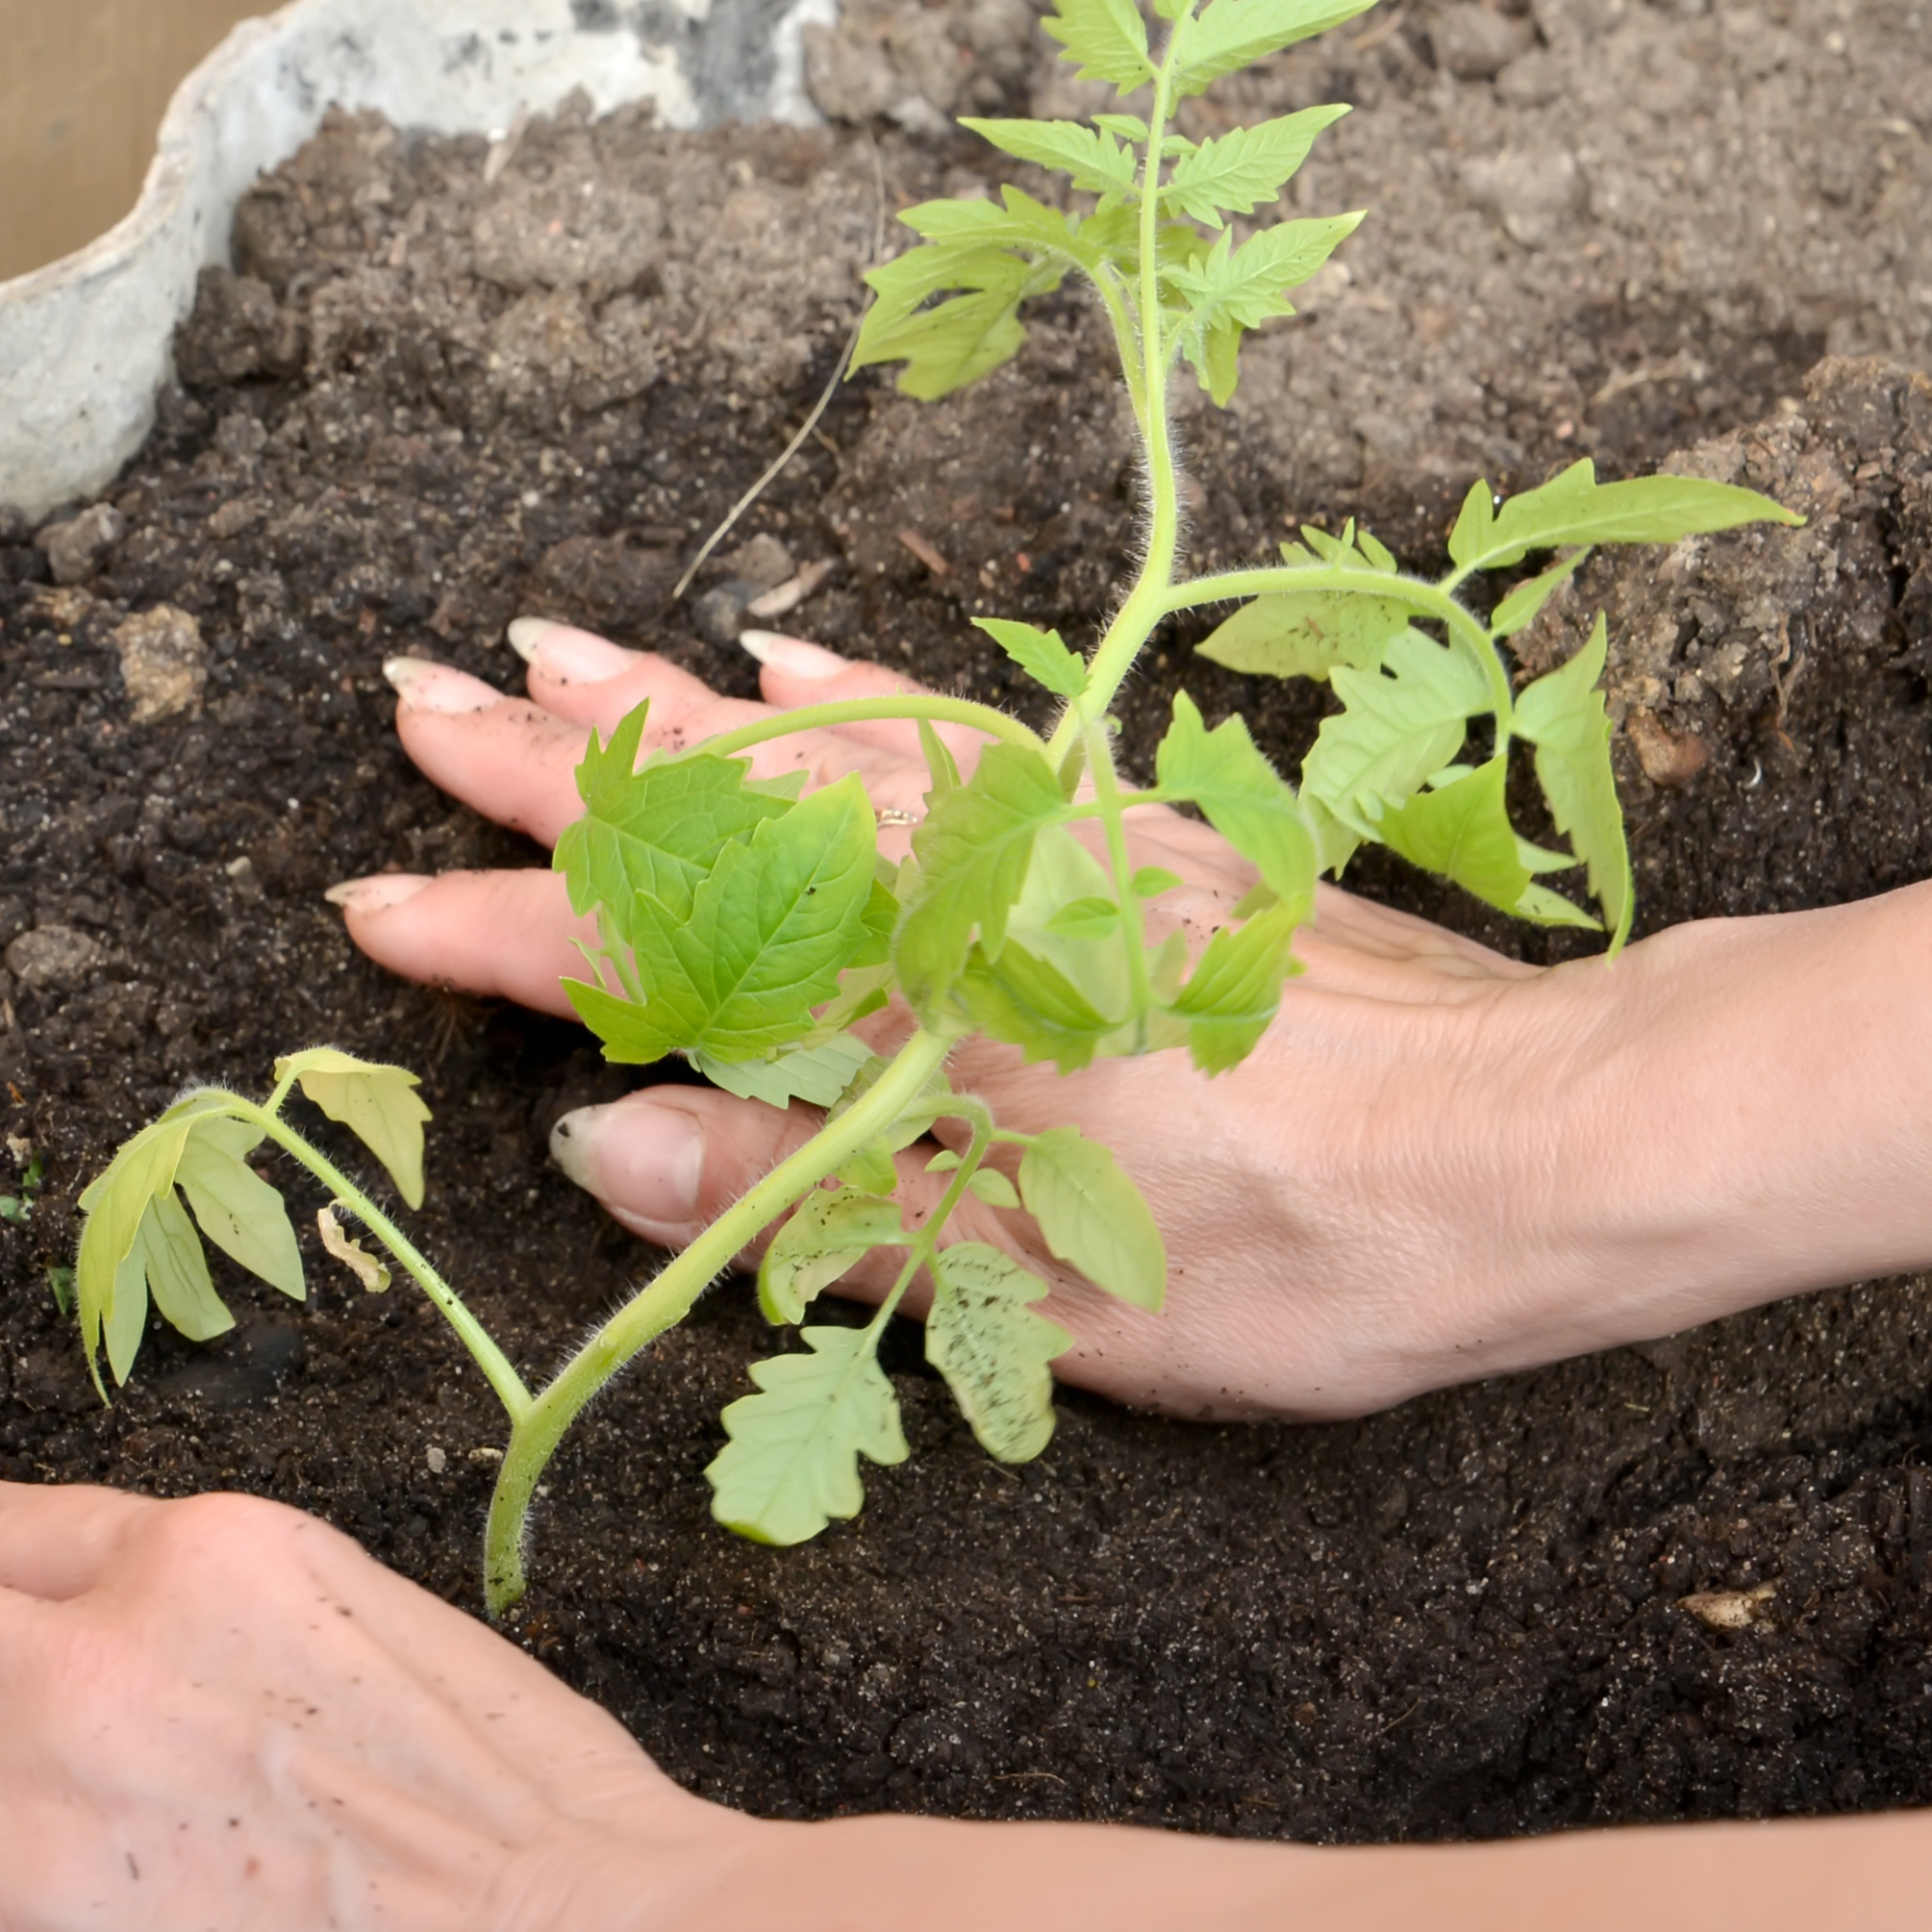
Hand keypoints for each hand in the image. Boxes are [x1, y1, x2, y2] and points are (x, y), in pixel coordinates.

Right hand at [333, 620, 1600, 1417]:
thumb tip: (606, 1136)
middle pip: (713, 802)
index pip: (660, 948)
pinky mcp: (1128, 828)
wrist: (1556, 1140)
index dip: (503, 930)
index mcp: (921, 1001)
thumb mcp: (1036, 1281)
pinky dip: (851, 695)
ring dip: (669, 701)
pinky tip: (784, 661)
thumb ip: (802, 1203)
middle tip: (411, 710)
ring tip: (547, 651)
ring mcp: (1052, 836)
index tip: (375, 909)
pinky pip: (949, 731)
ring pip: (810, 742)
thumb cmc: (1312, 1246)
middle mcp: (971, 883)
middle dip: (551, 764)